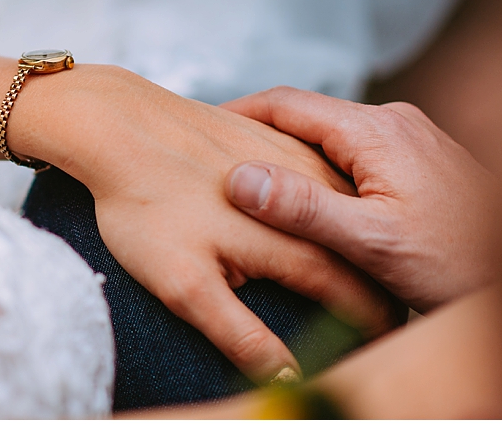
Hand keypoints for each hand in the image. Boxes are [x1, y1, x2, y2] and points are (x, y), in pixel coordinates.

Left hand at [8, 66, 400, 384]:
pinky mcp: (275, 132)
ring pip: (347, 203)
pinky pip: (322, 166)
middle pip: (359, 249)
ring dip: (360, 235)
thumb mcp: (184, 286)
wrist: (117, 124)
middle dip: (375, 284)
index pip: (355, 294)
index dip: (374, 323)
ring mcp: (294, 156)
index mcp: (292, 242)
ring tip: (365, 265)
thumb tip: (290, 377)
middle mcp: (306, 194)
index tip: (384, 344)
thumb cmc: (143, 206)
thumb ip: (242, 333)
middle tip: (384, 315)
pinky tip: (331, 207)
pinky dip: (335, 194)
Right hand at [221, 87, 496, 313]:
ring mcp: (410, 137)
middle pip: (308, 116)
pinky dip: (323, 165)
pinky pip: (356, 150)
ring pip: (332, 134)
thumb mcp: (372, 242)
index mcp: (376, 131)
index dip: (238, 113)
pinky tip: (310, 197)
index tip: (200, 127)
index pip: (288, 103)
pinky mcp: (420, 159)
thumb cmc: (459, 264)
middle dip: (261, 134)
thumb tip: (240, 178)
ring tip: (254, 180)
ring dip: (293, 152)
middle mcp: (394, 122)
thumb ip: (303, 208)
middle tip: (218, 158)